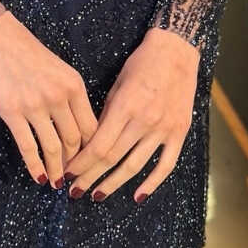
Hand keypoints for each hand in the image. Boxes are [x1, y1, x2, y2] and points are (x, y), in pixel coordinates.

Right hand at [0, 11, 97, 188]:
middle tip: (75, 178)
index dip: (93, 151)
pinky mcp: (11, 111)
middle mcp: (58, 96)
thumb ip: (70, 97)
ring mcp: (34, 104)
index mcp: (74, 84)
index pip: (91, 126)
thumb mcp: (59, 70)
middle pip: (75, 140)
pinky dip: (35, 165)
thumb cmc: (28, 52)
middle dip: (76, 164)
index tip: (91, 164)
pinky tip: (39, 177)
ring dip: (57, 169)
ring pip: (54, 147)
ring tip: (58, 183)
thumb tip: (78, 131)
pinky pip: (28, 146)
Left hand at [65, 27, 199, 202]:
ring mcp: (163, 129)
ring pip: (134, 166)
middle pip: (112, 158)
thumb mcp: (118, 84)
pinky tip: (137, 196)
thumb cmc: (142, 63)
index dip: (81, 163)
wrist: (176, 51)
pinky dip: (152, 183)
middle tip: (75, 190)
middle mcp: (144, 120)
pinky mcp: (179, 133)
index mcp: (125, 106)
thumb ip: (106, 114)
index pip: (99, 145)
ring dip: (113, 184)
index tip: (68, 173)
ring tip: (97, 195)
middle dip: (90, 177)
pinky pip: (165, 165)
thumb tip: (91, 142)